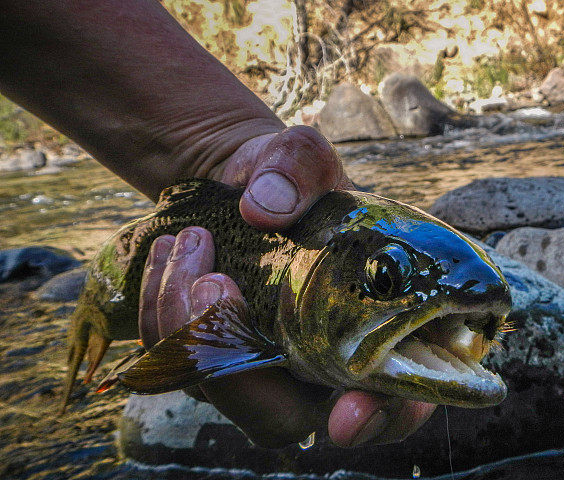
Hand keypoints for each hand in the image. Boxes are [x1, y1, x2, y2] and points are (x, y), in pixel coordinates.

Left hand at [139, 126, 435, 447]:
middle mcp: (314, 363)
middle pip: (284, 420)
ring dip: (183, 323)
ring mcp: (258, 369)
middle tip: (214, 284)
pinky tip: (166, 252)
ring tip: (188, 241)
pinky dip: (157, 307)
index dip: (381, 417)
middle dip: (238, 372)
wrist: (238, 182)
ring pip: (217, 392)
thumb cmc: (292, 178)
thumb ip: (300, 167)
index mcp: (368, 327)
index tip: (348, 409)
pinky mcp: (209, 358)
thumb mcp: (304, 157)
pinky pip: (172, 361)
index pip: (393, 399)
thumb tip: (264, 207)